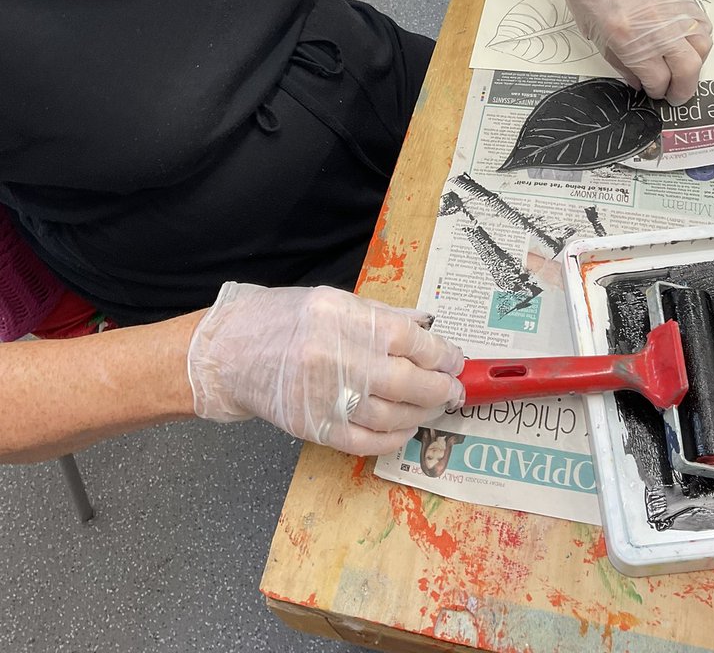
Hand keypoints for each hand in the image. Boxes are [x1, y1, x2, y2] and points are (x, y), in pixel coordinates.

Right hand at [187, 283, 464, 455]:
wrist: (229, 353)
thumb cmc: (283, 320)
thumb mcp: (333, 301)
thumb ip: (382, 315)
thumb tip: (426, 327)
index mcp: (340, 318)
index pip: (406, 339)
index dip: (439, 353)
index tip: (455, 360)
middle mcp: (333, 357)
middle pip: (404, 381)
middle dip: (439, 389)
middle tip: (455, 390)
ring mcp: (322, 397)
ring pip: (390, 415)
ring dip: (422, 414)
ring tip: (435, 408)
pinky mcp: (314, 428)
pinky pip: (366, 442)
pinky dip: (393, 438)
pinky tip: (406, 428)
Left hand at [551, 0, 711, 104]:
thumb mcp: (592, 32)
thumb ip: (619, 61)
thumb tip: (638, 81)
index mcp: (629, 39)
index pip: (657, 79)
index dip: (657, 91)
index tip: (654, 93)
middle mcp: (657, 26)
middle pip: (687, 69)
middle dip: (683, 89)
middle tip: (675, 95)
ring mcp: (673, 10)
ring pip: (703, 47)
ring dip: (696, 65)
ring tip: (682, 70)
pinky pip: (703, 24)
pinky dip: (700, 40)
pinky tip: (688, 45)